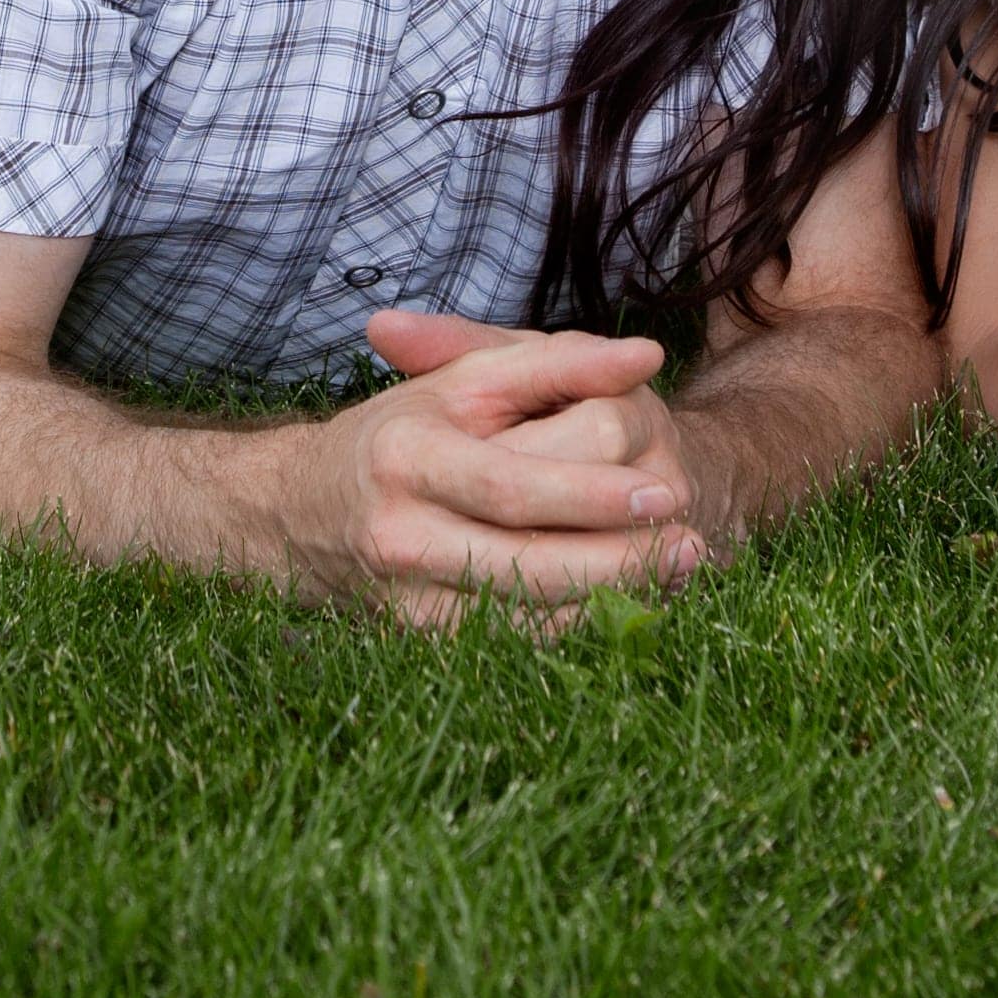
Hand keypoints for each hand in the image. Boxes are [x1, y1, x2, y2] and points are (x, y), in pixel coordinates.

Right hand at [262, 311, 704, 630]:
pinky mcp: (421, 641)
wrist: (308, 509)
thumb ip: (557, 360)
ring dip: (611, 599)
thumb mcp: (468, 380)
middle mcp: (400, 534)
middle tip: (690, 540)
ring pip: (527, 616)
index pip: (513, 486)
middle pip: (527, 564)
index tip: (667, 492)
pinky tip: (627, 599)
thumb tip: (646, 356)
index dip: (594, 495)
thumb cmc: (405, 428)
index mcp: (408, 455)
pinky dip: (575, 624)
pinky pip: (514, 642)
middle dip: (619, 559)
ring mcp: (408, 599)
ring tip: (677, 567)